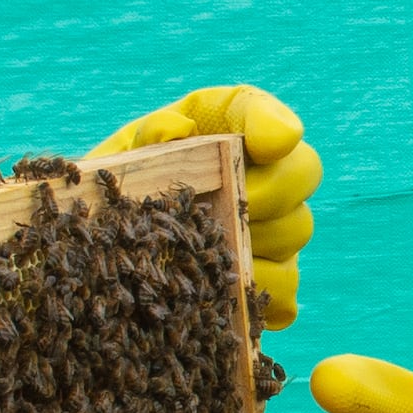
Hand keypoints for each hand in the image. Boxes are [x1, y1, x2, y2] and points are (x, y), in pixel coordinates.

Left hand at [90, 83, 318, 327]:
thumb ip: (148, 137)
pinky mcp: (265, 273)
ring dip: (262, 242)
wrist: (109, 239)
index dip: (274, 127)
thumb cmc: (121, 189)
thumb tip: (176, 132)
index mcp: (223, 125)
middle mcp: (259, 170)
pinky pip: (284, 287)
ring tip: (218, 254)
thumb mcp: (124, 156)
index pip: (262, 112)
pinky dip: (262, 295)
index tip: (266, 146)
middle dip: (272, 192)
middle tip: (238, 205)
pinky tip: (231, 299)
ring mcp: (269, 224)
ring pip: (296, 229)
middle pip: (302, 171)